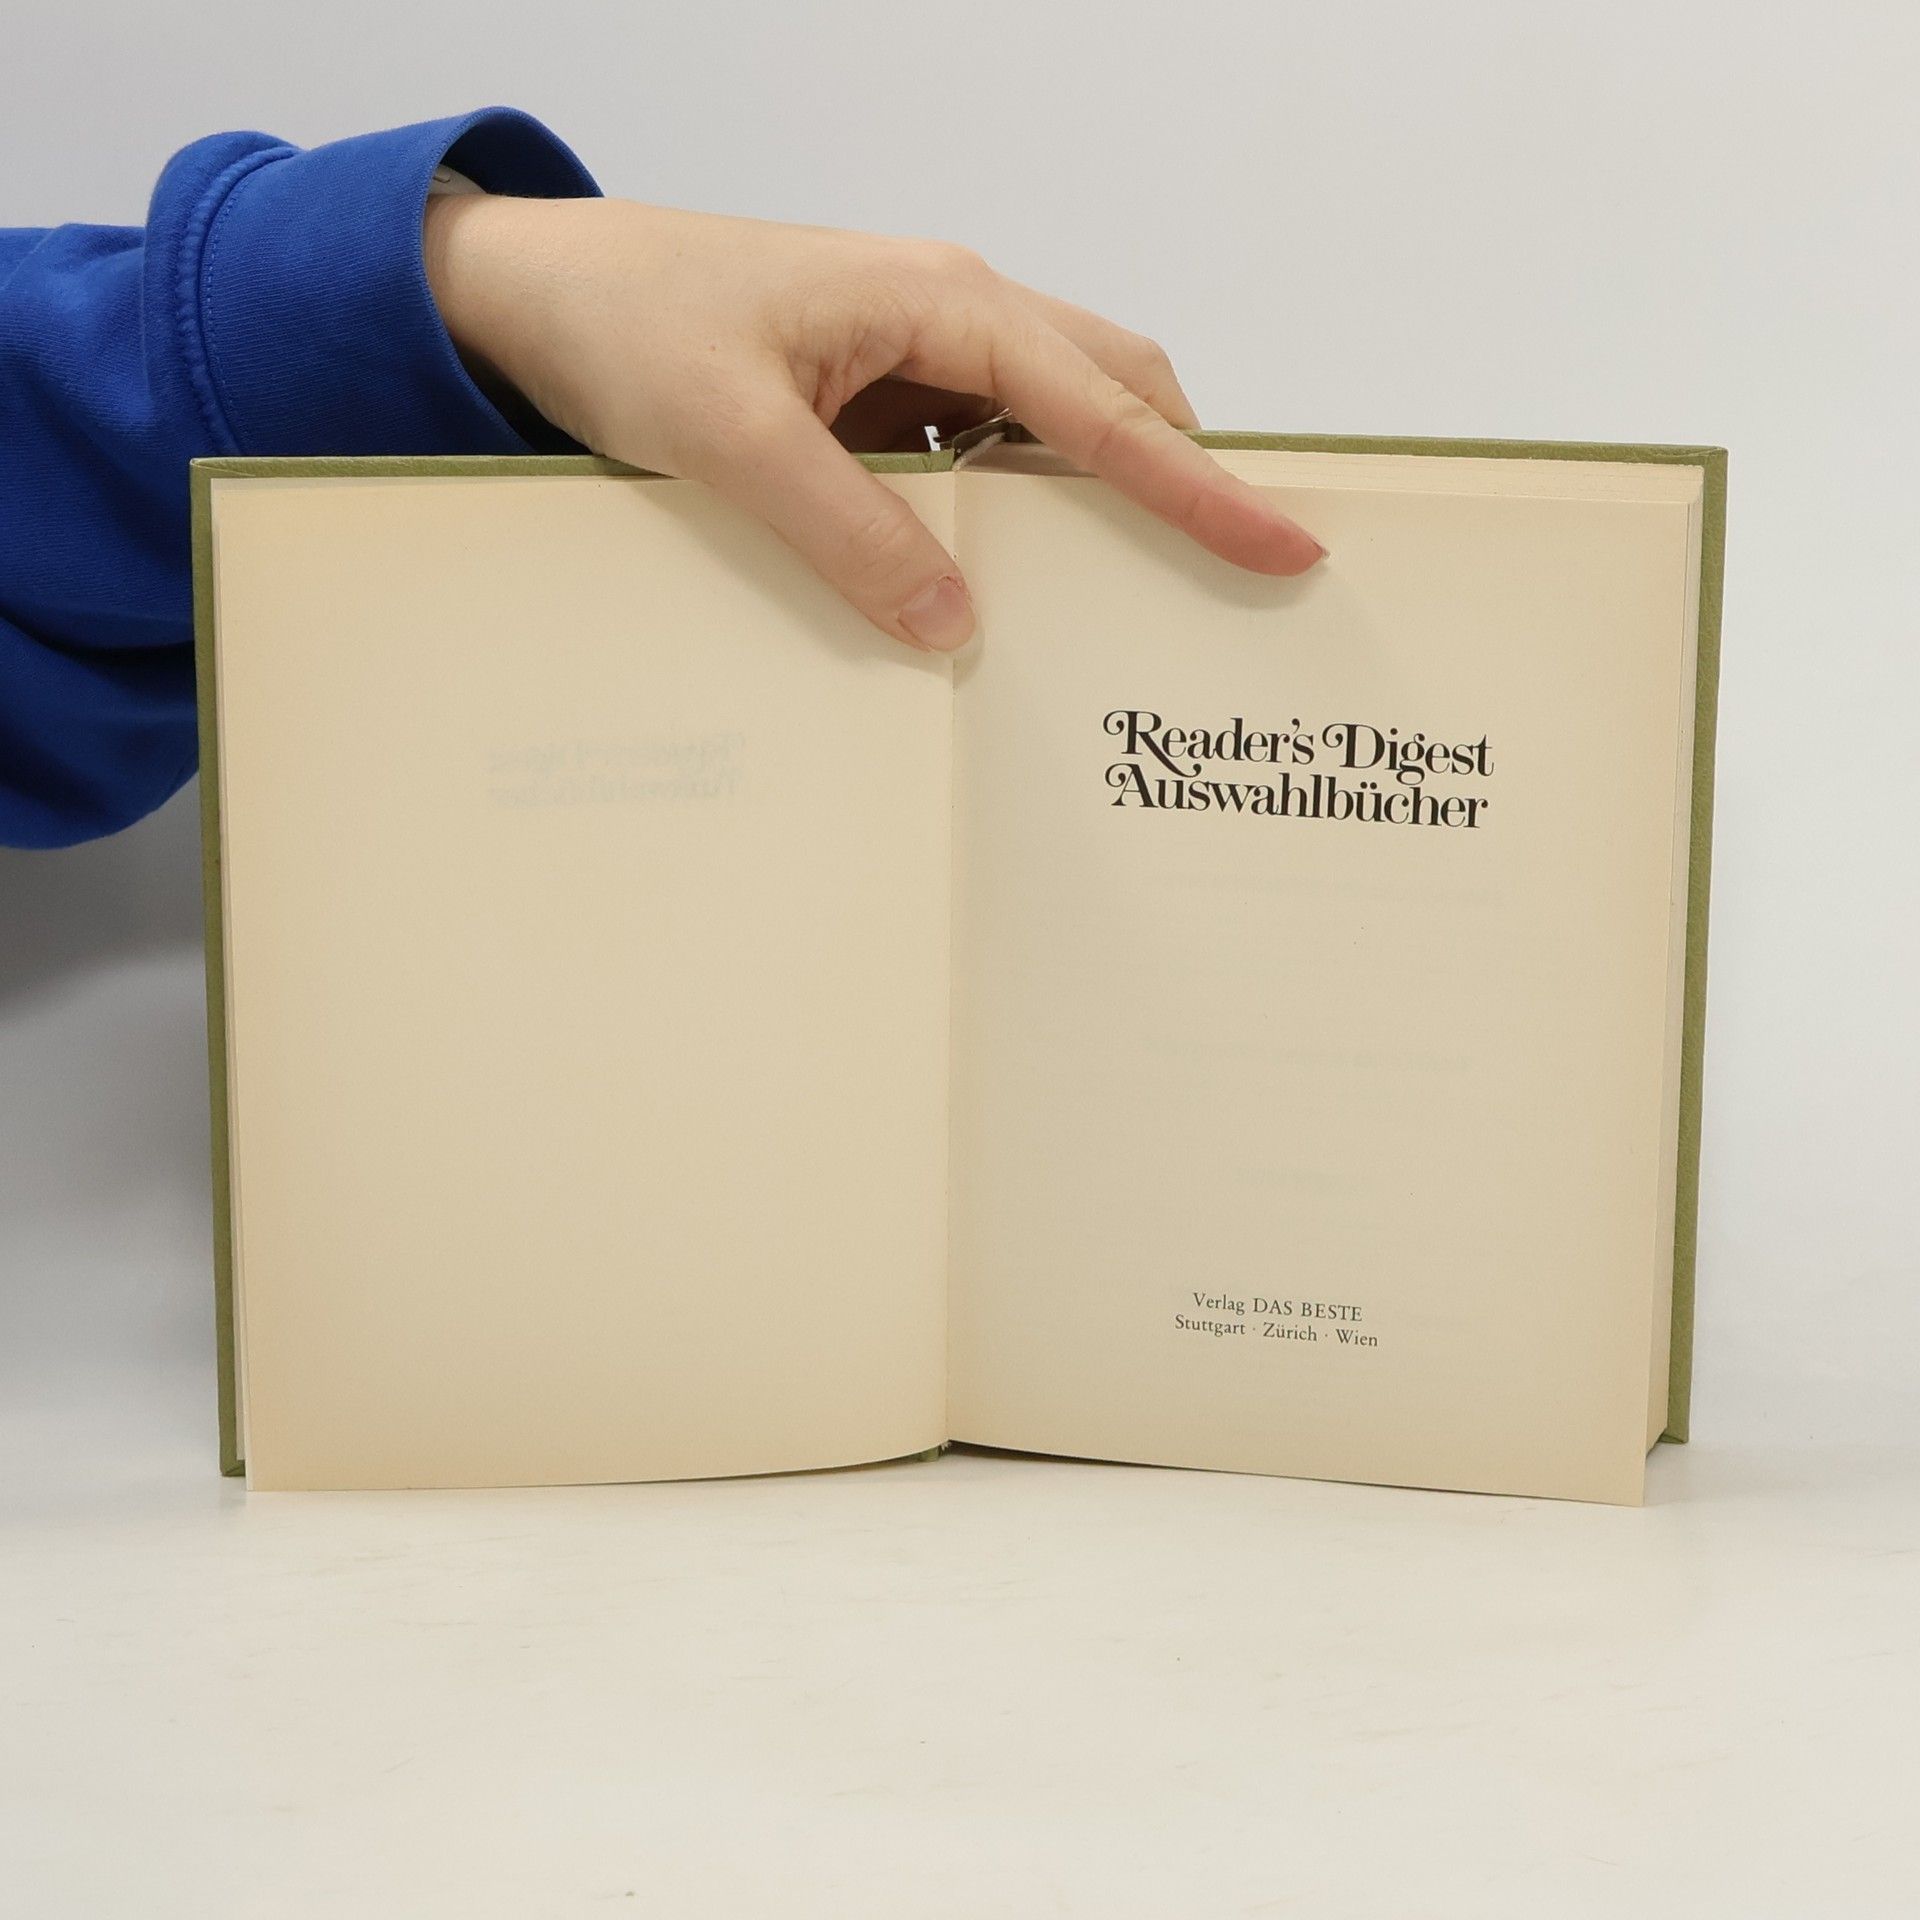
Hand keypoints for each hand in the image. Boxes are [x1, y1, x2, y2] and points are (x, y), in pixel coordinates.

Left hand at [423, 195, 1325, 652]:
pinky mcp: (883, 390)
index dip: (1198, 486)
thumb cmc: (631, 328)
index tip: (1281, 545)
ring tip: (1129, 597)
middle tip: (1233, 578)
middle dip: (1178, 478)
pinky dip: (1012, 509)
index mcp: (941, 301)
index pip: (1104, 405)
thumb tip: (957, 627)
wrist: (540, 291)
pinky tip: (1002, 577)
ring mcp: (920, 350)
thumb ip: (851, 532)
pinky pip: (981, 450)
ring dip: (1094, 499)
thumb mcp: (736, 440)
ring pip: (1052, 422)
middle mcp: (951, 312)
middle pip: (1111, 392)